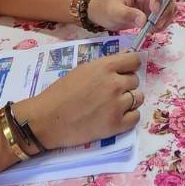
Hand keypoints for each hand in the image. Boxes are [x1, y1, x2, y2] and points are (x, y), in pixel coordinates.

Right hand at [17, 51, 142, 149]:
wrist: (46, 119)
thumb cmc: (60, 92)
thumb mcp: (82, 70)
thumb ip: (104, 66)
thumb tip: (124, 60)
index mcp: (105, 67)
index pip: (134, 61)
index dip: (130, 66)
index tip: (124, 72)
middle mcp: (115, 84)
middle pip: (135, 81)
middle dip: (125, 85)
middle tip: (110, 93)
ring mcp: (117, 105)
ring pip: (138, 98)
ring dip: (129, 101)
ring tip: (112, 105)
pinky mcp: (116, 125)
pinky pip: (135, 117)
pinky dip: (128, 117)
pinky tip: (115, 116)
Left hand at [88, 0, 178, 32]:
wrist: (105, 14)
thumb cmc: (107, 7)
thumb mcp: (114, 11)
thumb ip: (128, 14)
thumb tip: (143, 21)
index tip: (154, 11)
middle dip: (165, 10)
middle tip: (157, 24)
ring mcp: (154, 1)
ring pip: (170, 6)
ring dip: (166, 19)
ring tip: (153, 29)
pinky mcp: (156, 12)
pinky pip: (166, 17)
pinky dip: (163, 24)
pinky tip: (153, 30)